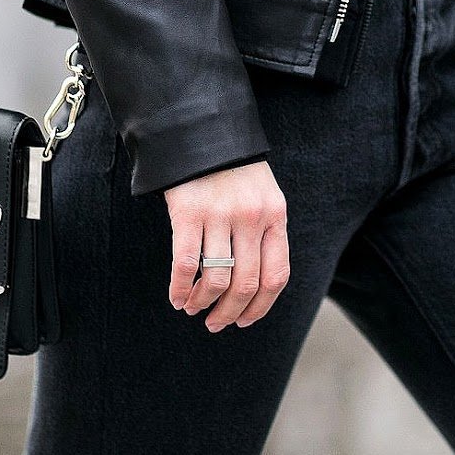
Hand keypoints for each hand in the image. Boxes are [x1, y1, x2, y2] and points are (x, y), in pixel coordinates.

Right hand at [164, 160, 289, 330]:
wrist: (202, 130)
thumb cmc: (233, 169)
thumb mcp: (262, 195)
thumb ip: (264, 231)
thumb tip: (256, 284)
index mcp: (275, 215)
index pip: (276, 275)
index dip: (261, 306)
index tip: (245, 320)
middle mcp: (252, 217)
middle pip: (247, 284)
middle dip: (231, 313)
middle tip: (216, 324)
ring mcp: (221, 214)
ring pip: (217, 279)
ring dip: (204, 303)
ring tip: (195, 309)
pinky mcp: (189, 212)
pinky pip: (186, 264)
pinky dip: (181, 288)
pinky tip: (178, 297)